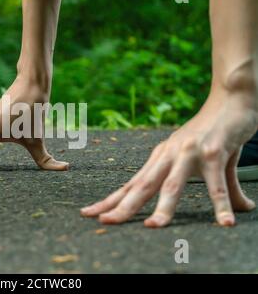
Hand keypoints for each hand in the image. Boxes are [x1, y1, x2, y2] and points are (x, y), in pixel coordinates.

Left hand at [81, 89, 256, 226]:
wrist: (231, 100)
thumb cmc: (213, 133)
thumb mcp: (204, 162)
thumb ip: (216, 188)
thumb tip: (237, 209)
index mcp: (159, 158)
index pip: (131, 184)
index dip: (110, 200)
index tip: (90, 213)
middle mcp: (168, 155)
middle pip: (142, 186)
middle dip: (122, 206)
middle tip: (104, 222)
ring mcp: (189, 153)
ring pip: (172, 185)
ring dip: (163, 207)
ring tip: (152, 227)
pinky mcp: (213, 151)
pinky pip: (216, 183)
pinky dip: (220, 203)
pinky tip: (225, 221)